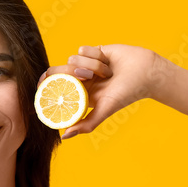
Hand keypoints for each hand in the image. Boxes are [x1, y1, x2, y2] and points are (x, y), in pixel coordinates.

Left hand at [37, 44, 166, 138]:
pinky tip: (108, 62)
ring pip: (72, 59)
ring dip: (91, 66)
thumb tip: (65, 136)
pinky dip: (96, 56)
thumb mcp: (106, 110)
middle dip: (70, 72)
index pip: (55, 89)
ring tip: (107, 73)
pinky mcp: (92, 51)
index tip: (42, 84)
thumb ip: (87, 124)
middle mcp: (80, 80)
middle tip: (86, 77)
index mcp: (79, 95)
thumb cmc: (127, 93)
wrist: (145, 72)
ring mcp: (85, 65)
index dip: (46, 85)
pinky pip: (83, 50)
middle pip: (59, 71)